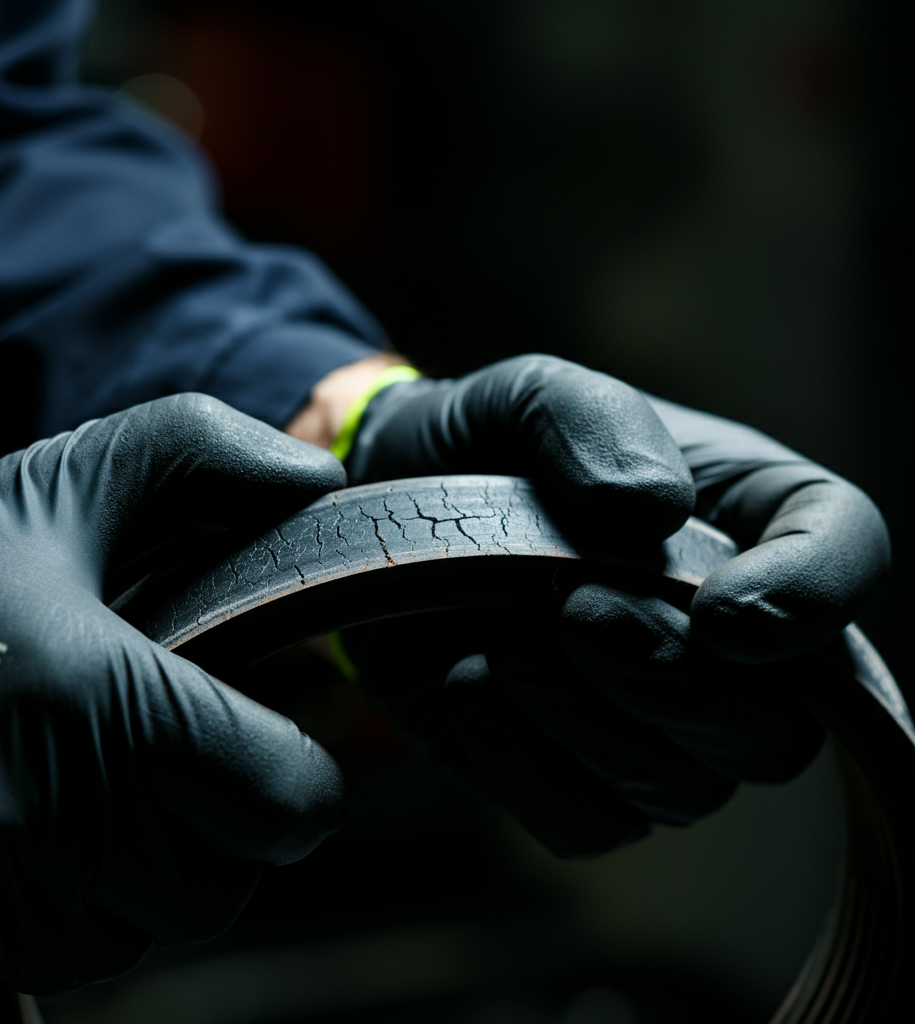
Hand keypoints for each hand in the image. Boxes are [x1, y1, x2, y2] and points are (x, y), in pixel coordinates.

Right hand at [0, 395, 347, 1016]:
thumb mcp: (56, 490)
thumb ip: (202, 457)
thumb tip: (315, 478)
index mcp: (104, 716)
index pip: (288, 808)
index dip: (297, 774)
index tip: (268, 735)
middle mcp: (50, 837)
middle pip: (220, 882)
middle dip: (216, 822)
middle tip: (165, 748)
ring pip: (141, 928)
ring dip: (139, 866)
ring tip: (78, 774)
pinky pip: (57, 960)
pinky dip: (66, 904)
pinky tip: (22, 823)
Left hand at [340, 355, 889, 854]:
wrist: (388, 510)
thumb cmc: (483, 445)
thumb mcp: (531, 394)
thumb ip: (596, 422)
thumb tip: (651, 511)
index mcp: (746, 520)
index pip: (849, 555)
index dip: (813, 600)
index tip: (723, 614)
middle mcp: (721, 639)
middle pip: (778, 729)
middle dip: (672, 681)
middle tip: (572, 610)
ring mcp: (649, 724)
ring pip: (683, 790)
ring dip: (584, 720)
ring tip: (502, 640)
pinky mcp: (572, 775)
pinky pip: (585, 823)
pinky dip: (520, 763)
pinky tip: (467, 683)